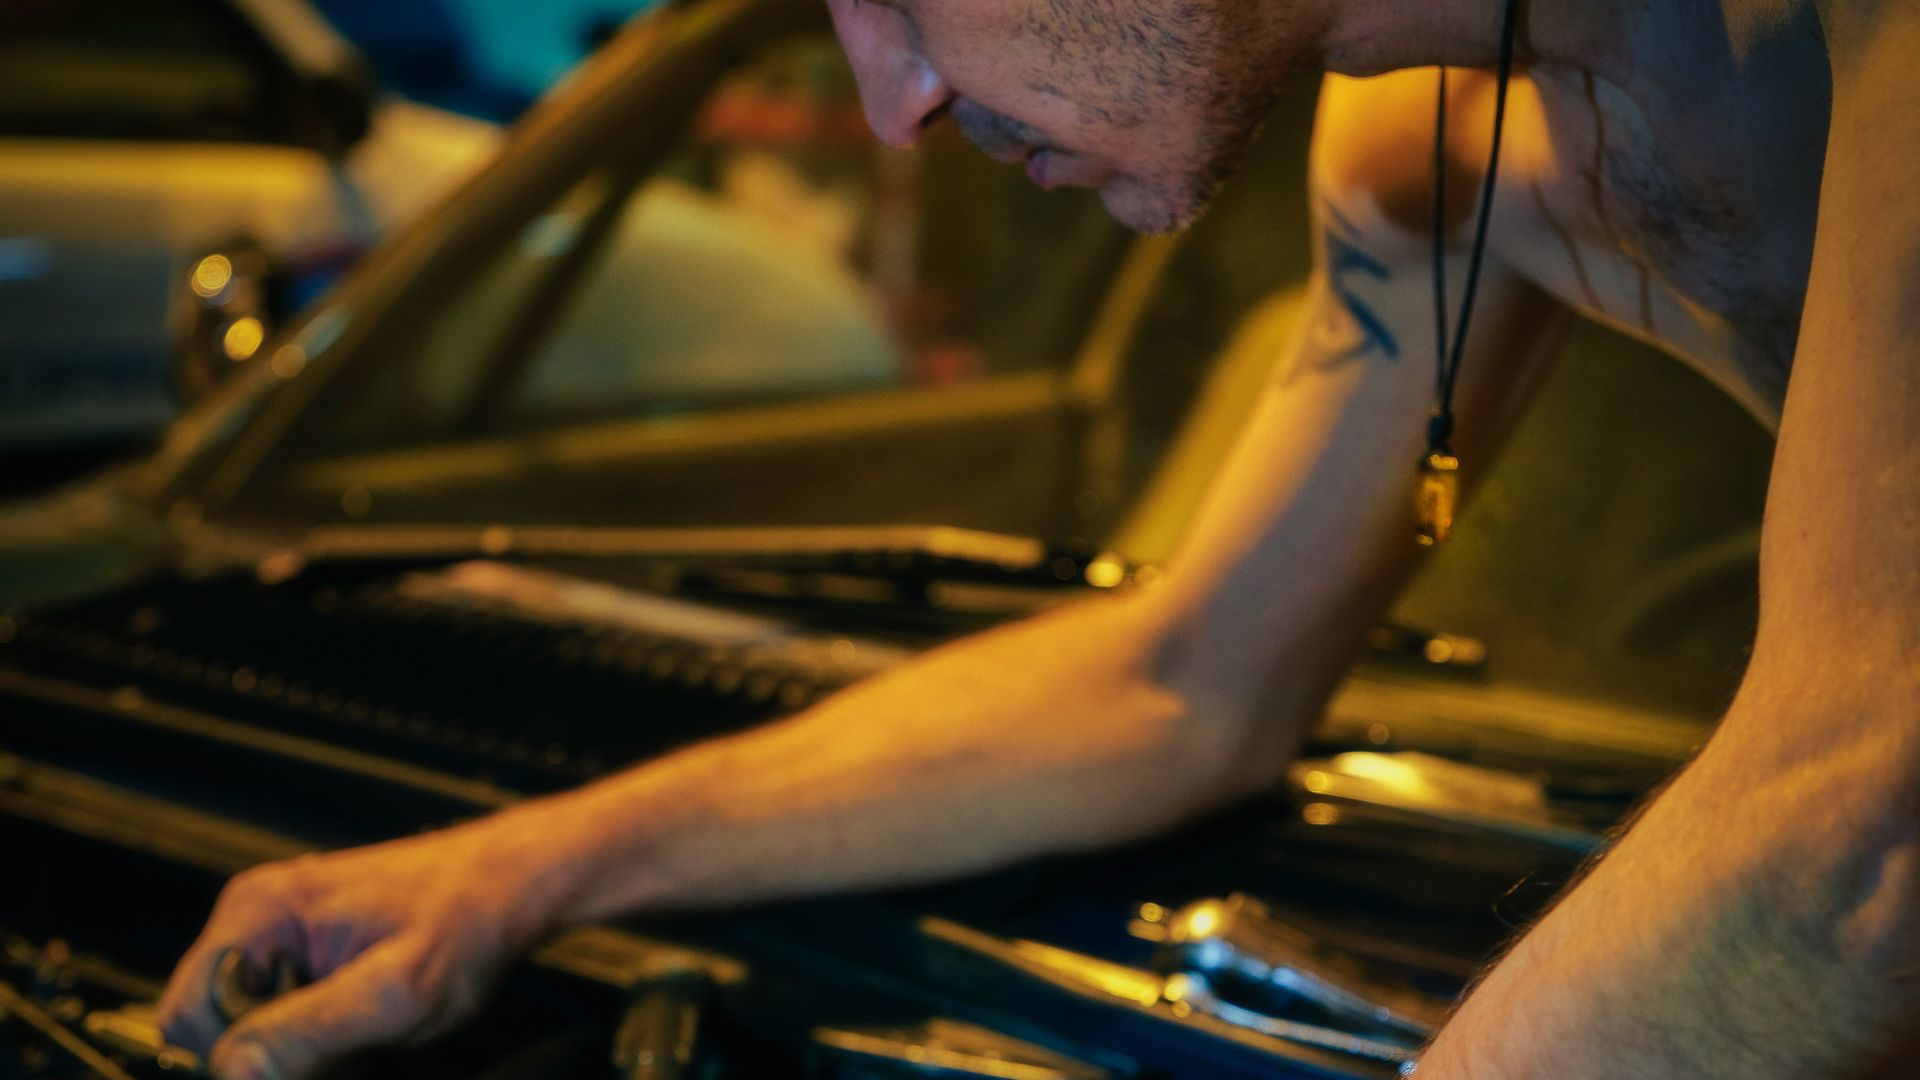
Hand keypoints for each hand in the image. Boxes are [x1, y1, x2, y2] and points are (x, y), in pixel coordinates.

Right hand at [157, 815, 562, 1078]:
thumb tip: (230, 1072)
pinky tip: (371, 1033)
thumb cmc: (470, 920)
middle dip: (281, 1058)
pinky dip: (325, 1039)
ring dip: (307, 1054)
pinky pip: (289, 1016)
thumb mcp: (396, 993)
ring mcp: (282, 933)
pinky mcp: (310, 952)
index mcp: (258, 912)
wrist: (517, 884)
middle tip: (355, 1053)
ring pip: (258, 1030)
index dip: (241, 1059)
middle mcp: (257, 917)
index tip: (315, 1061)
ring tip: (371, 1041)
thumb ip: (309, 1032)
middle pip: (221, 1027)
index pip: (188, 1018)